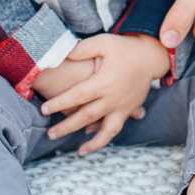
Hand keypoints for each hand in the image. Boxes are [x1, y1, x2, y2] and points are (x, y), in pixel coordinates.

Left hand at [40, 34, 167, 154]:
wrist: (151, 57)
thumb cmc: (124, 49)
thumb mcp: (103, 42)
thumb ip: (82, 49)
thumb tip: (64, 56)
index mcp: (103, 81)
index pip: (76, 96)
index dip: (59, 104)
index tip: (44, 110)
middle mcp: (113, 98)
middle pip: (86, 117)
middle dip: (66, 127)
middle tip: (50, 135)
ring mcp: (122, 107)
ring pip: (105, 131)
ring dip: (92, 144)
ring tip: (78, 151)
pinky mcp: (128, 110)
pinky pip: (116, 128)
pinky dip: (104, 137)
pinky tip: (92, 140)